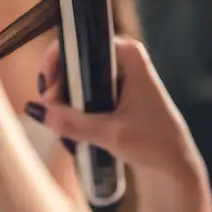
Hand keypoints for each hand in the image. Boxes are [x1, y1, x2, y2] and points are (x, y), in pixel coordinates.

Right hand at [27, 37, 205, 178]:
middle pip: (76, 61)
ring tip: (63, 128)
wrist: (176, 167)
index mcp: (128, 55)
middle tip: (51, 112)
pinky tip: (73, 132)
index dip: (58, 61)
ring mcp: (119, 77)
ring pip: (77, 80)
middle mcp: (123, 59)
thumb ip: (72, 122)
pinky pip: (84, 94)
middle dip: (59, 87)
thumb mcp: (110, 133)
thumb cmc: (154, 144)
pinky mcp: (115, 95)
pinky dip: (74, 110)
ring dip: (65, 102)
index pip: (82, 43)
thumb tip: (36, 110)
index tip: (46, 88)